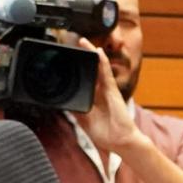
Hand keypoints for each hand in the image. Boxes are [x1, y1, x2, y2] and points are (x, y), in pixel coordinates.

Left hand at [72, 41, 144, 155]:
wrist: (120, 141)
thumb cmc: (105, 133)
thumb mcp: (84, 121)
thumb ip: (76, 111)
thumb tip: (63, 103)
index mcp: (93, 98)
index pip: (84, 80)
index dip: (76, 70)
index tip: (66, 62)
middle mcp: (99, 91)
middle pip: (90, 70)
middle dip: (83, 58)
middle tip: (72, 46)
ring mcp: (106, 89)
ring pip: (98, 67)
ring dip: (91, 54)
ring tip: (82, 41)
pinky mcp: (112, 89)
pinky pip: (106, 72)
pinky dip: (102, 61)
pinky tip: (97, 51)